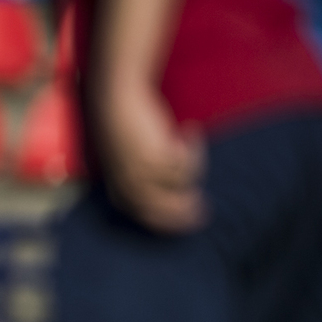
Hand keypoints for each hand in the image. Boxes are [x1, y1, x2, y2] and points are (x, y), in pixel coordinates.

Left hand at [99, 84, 205, 233]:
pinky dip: (193, 147)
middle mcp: (131, 187)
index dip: (171, 221)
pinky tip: (191, 129)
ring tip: (194, 143)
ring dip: (194, 165)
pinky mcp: (157, 158)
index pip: (148, 216)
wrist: (116, 101)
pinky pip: (186, 165)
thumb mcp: (126, 158)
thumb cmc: (122, 126)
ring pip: (181, 184)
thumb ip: (140, 176)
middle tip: (204, 209)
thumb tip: (173, 190)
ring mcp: (143, 175)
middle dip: (188, 211)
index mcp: (119, 190)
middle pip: (167, 210)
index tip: (190, 219)